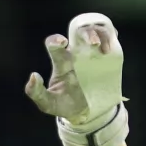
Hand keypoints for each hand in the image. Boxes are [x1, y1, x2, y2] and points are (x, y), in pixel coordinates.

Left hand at [25, 13, 125, 127]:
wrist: (86, 113)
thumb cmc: (64, 104)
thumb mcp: (47, 103)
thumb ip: (36, 92)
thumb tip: (34, 75)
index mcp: (61, 62)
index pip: (54, 44)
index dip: (55, 40)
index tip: (62, 43)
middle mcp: (76, 54)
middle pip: (79, 33)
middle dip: (87, 32)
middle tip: (93, 43)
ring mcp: (92, 55)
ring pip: (96, 33)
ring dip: (101, 34)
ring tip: (103, 48)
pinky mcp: (106, 59)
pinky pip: (109, 41)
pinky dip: (111, 38)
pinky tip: (110, 49)